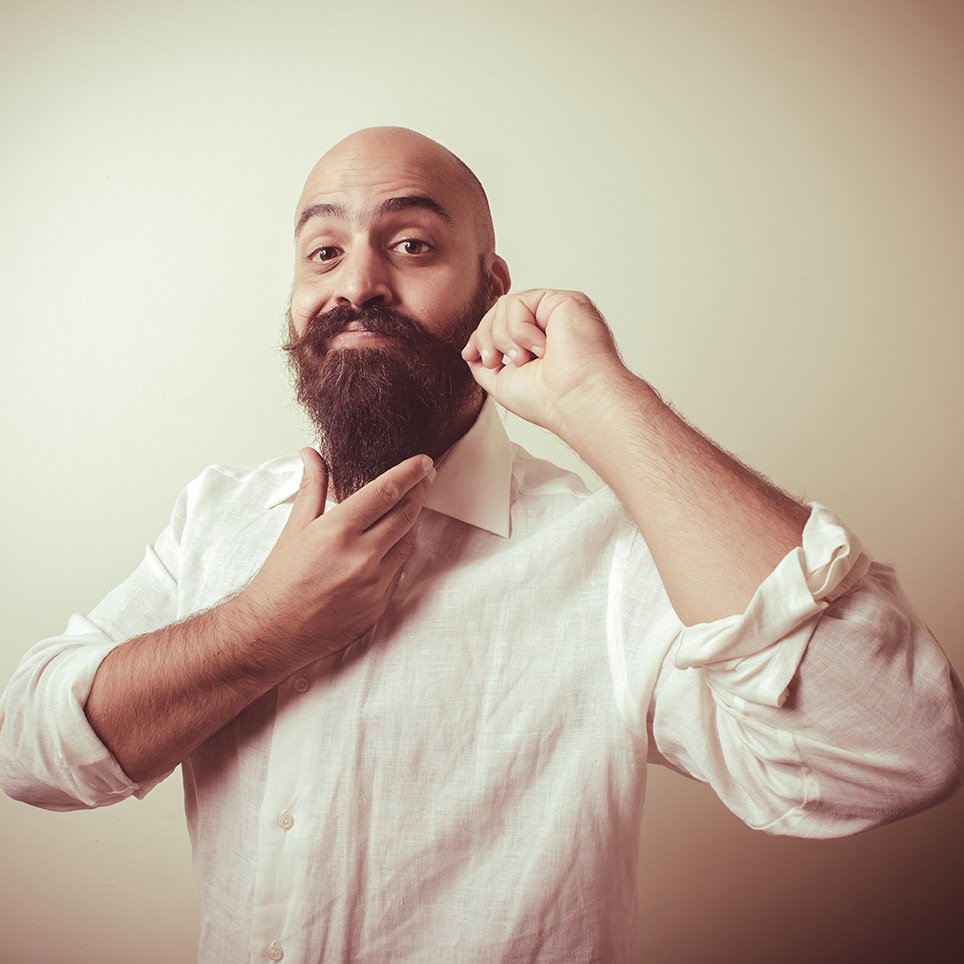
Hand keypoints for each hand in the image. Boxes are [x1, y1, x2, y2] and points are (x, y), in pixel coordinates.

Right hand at [238, 450, 434, 668]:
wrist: (272, 633)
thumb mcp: (295, 528)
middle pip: (406, 514)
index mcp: (338, 532)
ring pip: (408, 542)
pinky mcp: (380, 605)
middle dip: (420, 491)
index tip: (423, 461)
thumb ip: (313, 488)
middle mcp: (361, 557)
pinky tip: (394, 541)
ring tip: (411, 504)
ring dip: (413, 521)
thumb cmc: (280, 581)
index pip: (386, 492)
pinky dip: (400, 551)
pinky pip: (400, 570)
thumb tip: (312, 454)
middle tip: (426, 476)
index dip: (410, 473)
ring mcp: (374, 584)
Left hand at [460, 289, 625, 438]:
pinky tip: (540, 348)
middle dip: (487, 337)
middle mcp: (548, 324)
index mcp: (537, 342)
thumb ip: (485, 363)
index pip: (500, 324)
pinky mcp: (563, 301)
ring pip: (505, 305)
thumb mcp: (501, 382)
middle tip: (496, 361)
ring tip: (522, 359)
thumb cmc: (546, 400)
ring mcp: (556, 311)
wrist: (572, 400)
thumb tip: (471, 350)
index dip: (480, 336)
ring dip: (504, 336)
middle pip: (498, 312)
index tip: (470, 354)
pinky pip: (519, 302)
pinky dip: (520, 329)